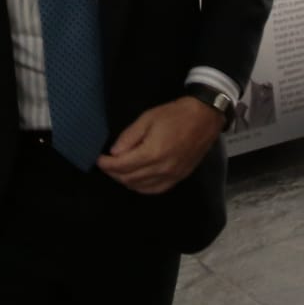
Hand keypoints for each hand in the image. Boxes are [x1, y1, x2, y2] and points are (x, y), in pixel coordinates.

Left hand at [96, 98, 223, 194]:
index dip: (107, 164)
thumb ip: (129, 137)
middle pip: (129, 179)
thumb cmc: (175, 114)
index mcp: (152, 153)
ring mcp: (172, 176)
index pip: (122, 166)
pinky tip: (136, 180)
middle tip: (106, 164)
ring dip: (126, 181)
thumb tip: (114, 152)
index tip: (99, 159)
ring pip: (141, 187)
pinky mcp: (179, 178)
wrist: (204, 118)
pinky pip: (156, 190)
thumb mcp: (147, 118)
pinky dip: (142, 188)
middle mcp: (161, 169)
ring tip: (118, 171)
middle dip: (114, 173)